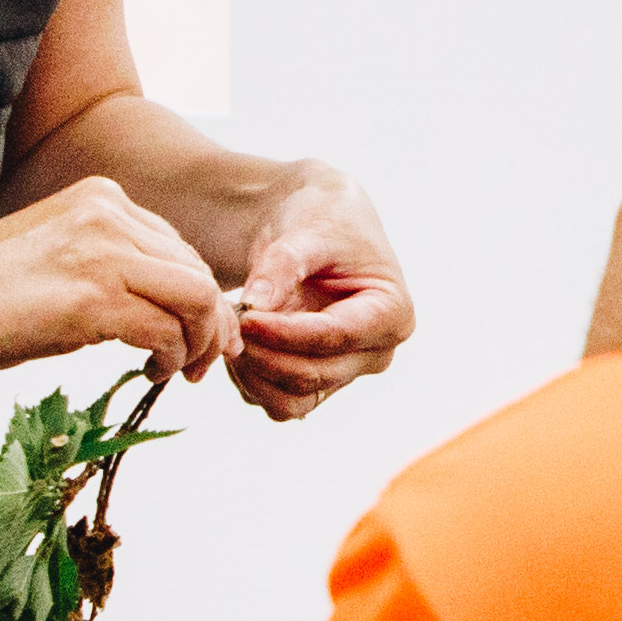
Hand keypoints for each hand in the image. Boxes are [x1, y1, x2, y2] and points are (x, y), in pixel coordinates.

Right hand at [0, 175, 226, 383]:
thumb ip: (109, 267)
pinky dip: (172, 357)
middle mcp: (109, 215)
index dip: (200, 296)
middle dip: (212, 323)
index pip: (180, 248)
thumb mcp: (57, 258)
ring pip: (197, 297)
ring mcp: (103, 252)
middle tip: (205, 364)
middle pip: (198, 271)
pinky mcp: (93, 298)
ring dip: (200, 343)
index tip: (203, 333)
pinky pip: (167, 330)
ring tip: (181, 372)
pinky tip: (151, 372)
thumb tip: (162, 312)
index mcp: (100, 199)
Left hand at [225, 165, 413, 422]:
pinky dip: (250, 381)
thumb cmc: (323, 219)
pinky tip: (238, 341)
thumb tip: (255, 305)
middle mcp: (375, 352)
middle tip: (229, 321)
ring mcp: (346, 372)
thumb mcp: (307, 231)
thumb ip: (282, 266)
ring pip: (294, 400)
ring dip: (254, 374)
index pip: (336, 337)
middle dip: (264, 354)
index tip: (245, 316)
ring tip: (231, 330)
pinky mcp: (316, 382)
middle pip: (314, 375)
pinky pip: (278, 401)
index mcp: (392, 312)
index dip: (285, 333)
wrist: (315, 225)